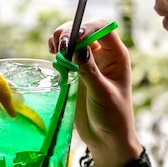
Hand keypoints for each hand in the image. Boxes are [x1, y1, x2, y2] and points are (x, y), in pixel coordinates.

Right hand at [49, 19, 141, 166]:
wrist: (106, 138)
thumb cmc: (113, 116)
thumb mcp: (102, 93)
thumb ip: (89, 70)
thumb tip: (77, 49)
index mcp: (116, 55)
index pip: (101, 29)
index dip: (86, 28)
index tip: (73, 40)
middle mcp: (102, 56)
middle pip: (84, 30)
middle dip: (69, 32)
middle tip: (57, 44)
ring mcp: (87, 64)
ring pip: (72, 40)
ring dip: (60, 39)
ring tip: (51, 48)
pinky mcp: (75, 74)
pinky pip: (64, 56)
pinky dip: (55, 53)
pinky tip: (51, 57)